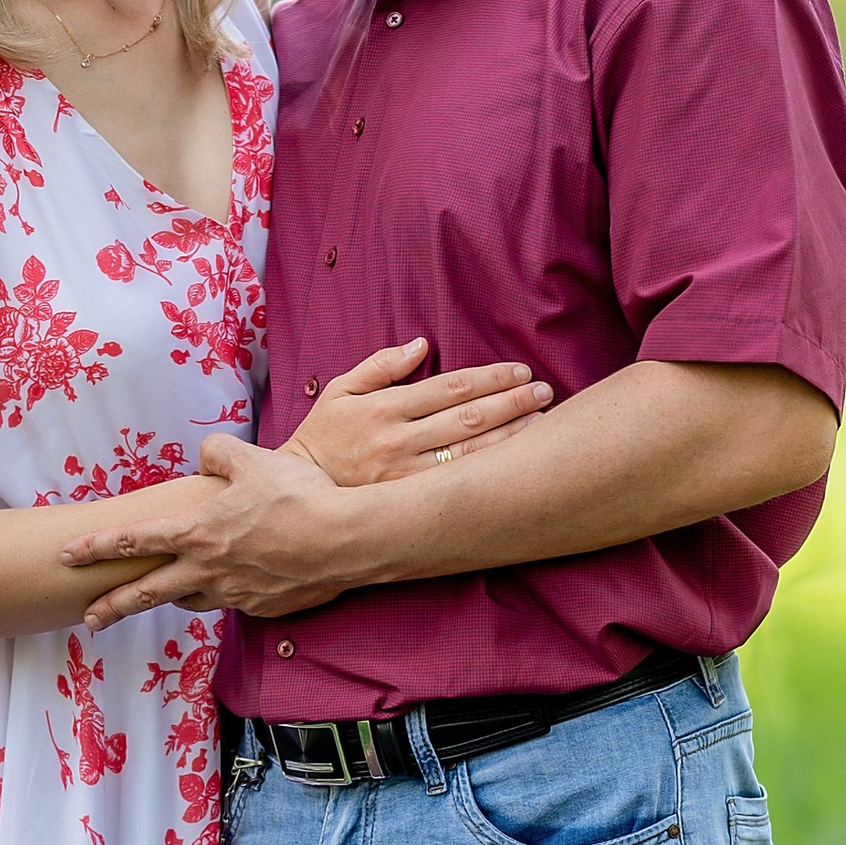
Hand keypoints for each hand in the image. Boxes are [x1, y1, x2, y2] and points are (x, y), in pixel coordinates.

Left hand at [59, 434, 361, 630]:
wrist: (345, 540)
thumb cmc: (299, 495)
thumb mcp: (254, 459)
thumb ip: (219, 453)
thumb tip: (205, 455)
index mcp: (196, 532)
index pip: (132, 541)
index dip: (95, 548)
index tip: (66, 556)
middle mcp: (207, 569)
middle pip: (146, 593)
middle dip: (112, 606)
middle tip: (89, 617)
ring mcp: (234, 593)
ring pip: (190, 601)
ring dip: (174, 597)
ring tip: (167, 593)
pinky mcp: (263, 608)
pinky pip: (233, 603)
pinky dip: (225, 594)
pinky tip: (234, 585)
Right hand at [288, 339, 551, 484]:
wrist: (300, 491)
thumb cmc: (324, 435)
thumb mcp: (340, 390)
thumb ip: (381, 365)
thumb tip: (421, 344)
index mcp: (384, 407)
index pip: (451, 387)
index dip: (490, 377)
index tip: (519, 370)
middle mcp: (398, 439)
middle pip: (469, 416)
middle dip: (512, 401)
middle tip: (544, 391)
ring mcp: (405, 474)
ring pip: (470, 451)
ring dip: (511, 434)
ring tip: (543, 420)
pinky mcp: (408, 500)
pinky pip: (458, 482)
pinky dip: (491, 468)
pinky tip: (516, 460)